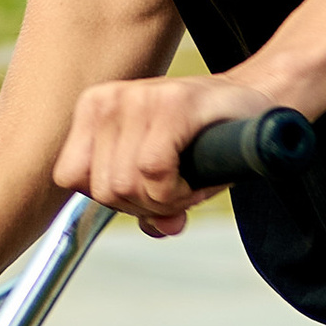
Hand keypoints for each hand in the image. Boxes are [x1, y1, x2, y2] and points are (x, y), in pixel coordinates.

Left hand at [55, 70, 278, 237]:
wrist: (255, 106)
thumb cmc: (205, 138)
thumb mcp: (159, 170)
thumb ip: (141, 201)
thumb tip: (155, 228)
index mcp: (94, 108)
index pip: (71, 177)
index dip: (110, 200)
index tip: (145, 192)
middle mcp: (110, 99)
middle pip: (103, 189)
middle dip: (143, 205)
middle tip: (176, 189)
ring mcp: (139, 97)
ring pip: (126, 186)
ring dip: (164, 200)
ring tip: (187, 181)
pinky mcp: (172, 104)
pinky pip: (155, 174)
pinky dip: (178, 191)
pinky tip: (196, 179)